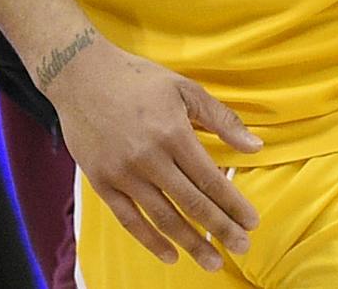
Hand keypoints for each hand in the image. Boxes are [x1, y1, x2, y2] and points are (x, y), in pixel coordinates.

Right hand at [47, 34, 262, 270]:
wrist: (81, 75)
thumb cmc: (138, 79)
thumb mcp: (185, 89)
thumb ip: (221, 120)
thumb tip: (256, 146)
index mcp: (174, 133)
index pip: (211, 179)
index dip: (233, 204)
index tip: (252, 223)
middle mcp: (149, 158)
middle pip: (191, 203)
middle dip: (220, 229)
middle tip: (242, 248)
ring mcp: (123, 173)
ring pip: (162, 218)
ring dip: (190, 243)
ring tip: (212, 261)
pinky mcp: (101, 182)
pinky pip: (129, 220)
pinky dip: (150, 241)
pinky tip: (170, 255)